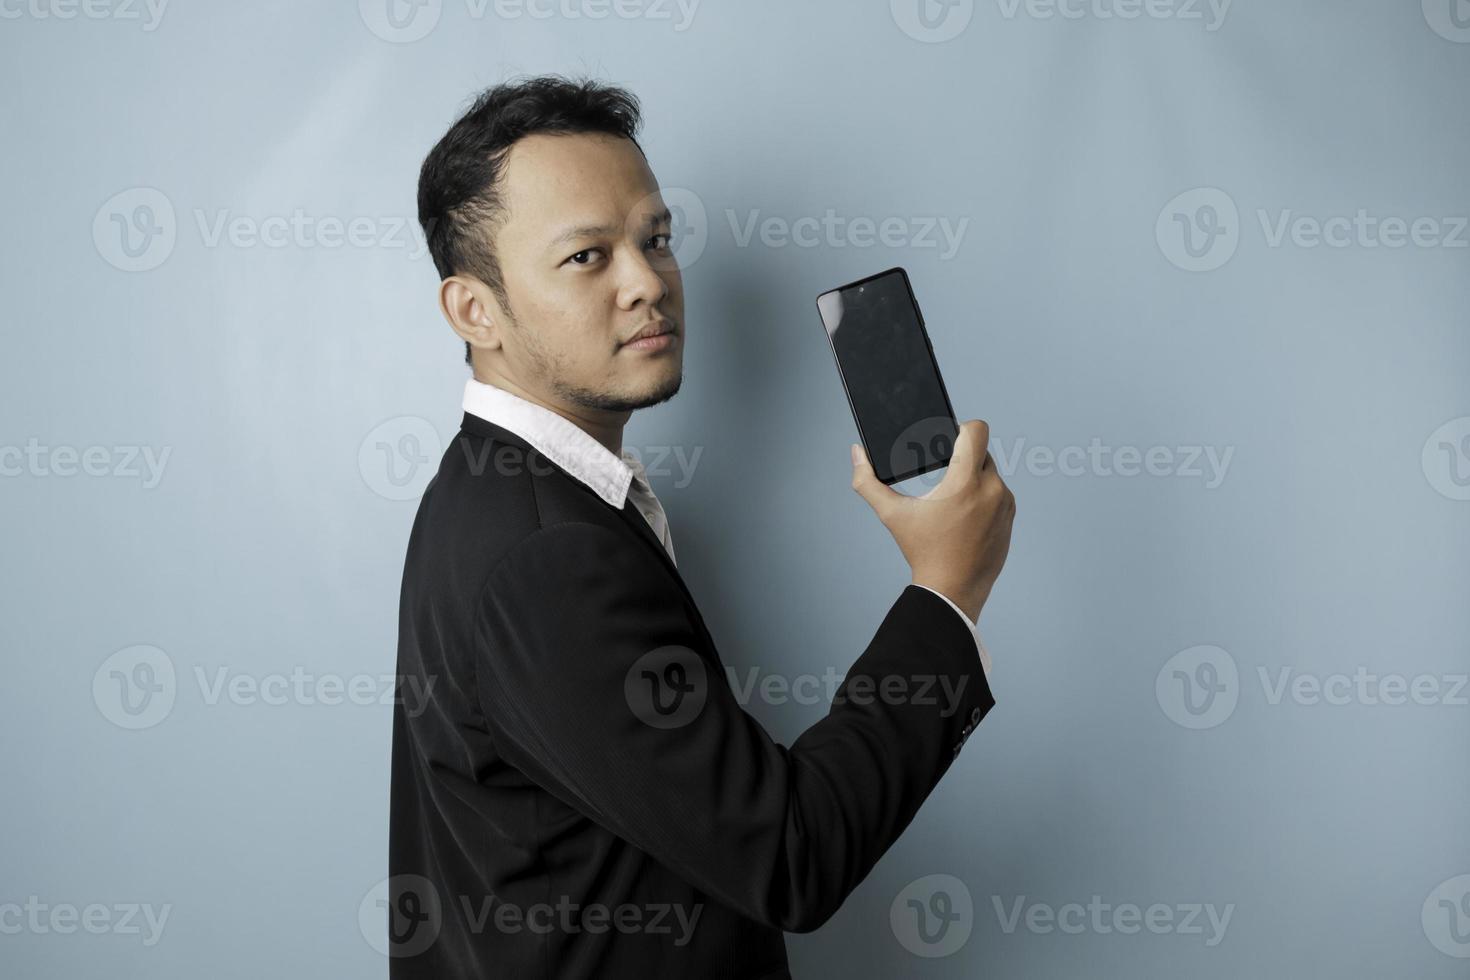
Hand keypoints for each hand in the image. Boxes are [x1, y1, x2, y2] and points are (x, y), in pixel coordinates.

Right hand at [850, 420, 1015, 621]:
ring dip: (975, 478)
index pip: (978, 431)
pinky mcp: (1010, 519)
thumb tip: (856, 454)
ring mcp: (1005, 505)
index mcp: (965, 482)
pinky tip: (966, 515)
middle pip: (982, 452)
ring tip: (954, 498)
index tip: (951, 438)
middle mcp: (991, 489)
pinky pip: (999, 495)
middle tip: (946, 471)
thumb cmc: (922, 551)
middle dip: (964, 458)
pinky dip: (985, 498)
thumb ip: (869, 482)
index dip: (963, 427)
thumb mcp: (892, 515)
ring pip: (991, 474)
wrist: (952, 591)